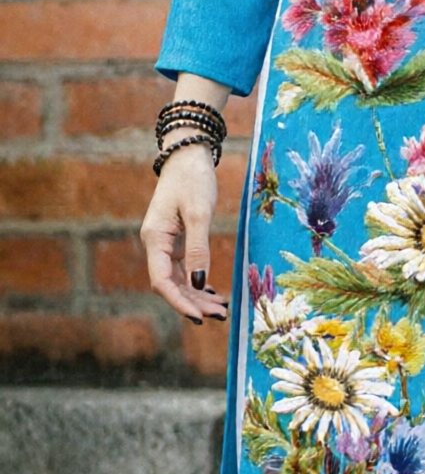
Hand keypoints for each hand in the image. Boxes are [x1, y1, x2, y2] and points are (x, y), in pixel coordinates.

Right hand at [141, 142, 226, 321]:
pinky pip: (184, 268)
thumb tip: (199, 283)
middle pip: (171, 284)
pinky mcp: (176, 239)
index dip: (180, 302)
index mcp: (155, 239)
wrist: (188, 156)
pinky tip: (212, 292)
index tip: (200, 317)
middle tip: (221, 315)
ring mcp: (165, 243)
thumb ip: (198, 248)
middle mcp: (156, 244)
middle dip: (193, 302)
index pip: (162, 281)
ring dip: (197, 295)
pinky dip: (197, 282)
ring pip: (178, 278)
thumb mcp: (199, 213)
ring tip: (221, 309)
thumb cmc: (193, 180)